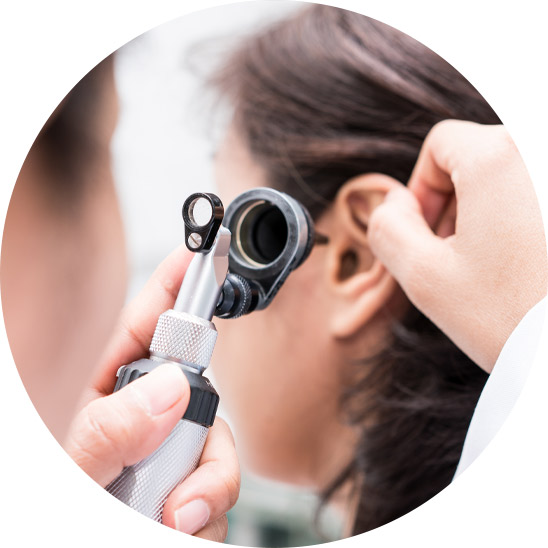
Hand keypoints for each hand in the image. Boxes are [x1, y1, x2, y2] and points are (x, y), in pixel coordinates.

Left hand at [64, 245, 239, 540]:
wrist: (55, 542)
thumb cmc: (40, 505)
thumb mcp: (66, 464)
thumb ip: (108, 431)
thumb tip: (170, 390)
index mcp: (106, 391)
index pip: (150, 320)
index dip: (179, 279)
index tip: (204, 246)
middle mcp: (144, 416)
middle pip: (202, 393)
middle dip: (203, 437)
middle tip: (176, 482)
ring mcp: (167, 454)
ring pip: (219, 448)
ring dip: (206, 490)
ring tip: (170, 518)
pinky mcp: (187, 489)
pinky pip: (221, 491)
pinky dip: (208, 516)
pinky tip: (177, 526)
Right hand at [368, 120, 546, 372]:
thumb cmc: (510, 318)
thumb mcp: (422, 276)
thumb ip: (386, 227)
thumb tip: (394, 201)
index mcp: (501, 157)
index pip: (440, 143)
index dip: (422, 190)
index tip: (430, 237)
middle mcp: (541, 150)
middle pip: (475, 157)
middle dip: (453, 204)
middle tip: (457, 258)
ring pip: (507, 175)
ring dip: (485, 214)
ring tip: (491, 265)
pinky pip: (533, 194)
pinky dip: (518, 219)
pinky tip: (523, 263)